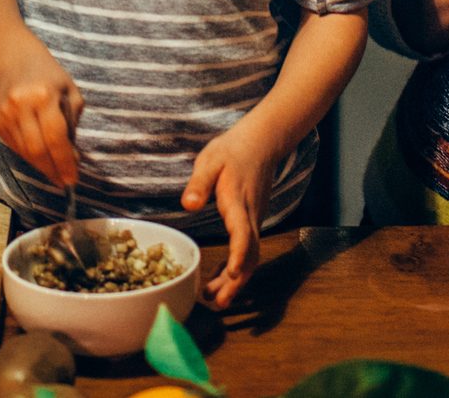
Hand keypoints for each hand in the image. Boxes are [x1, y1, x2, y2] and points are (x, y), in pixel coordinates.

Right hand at [0, 42, 83, 188]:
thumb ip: (72, 123)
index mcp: (44, 96)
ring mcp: (6, 114)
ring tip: (55, 171)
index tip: (72, 179)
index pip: (55, 138)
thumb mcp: (70, 93)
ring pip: (25, 152)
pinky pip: (15, 147)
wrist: (16, 60)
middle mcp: (22, 105)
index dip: (65, 162)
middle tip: (64, 181)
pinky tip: (41, 158)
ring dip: (42, 166)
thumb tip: (71, 157)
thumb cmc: (50, 76)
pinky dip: (30, 157)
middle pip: (37, 149)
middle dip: (53, 170)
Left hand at [182, 121, 277, 307]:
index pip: (243, 233)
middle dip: (236, 282)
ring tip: (215, 300)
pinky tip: (220, 280)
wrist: (260, 144)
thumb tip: (188, 204)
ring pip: (250, 258)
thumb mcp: (210, 161)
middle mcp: (250, 218)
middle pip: (249, 256)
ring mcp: (253, 222)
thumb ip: (199, 183)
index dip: (238, 255)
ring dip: (235, 281)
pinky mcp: (250, 224)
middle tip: (219, 303)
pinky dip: (235, 269)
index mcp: (238, 203)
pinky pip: (247, 252)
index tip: (231, 275)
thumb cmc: (232, 151)